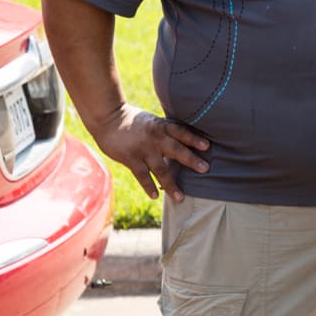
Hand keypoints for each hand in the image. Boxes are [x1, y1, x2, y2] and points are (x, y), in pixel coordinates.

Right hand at [88, 104, 209, 201]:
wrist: (108, 118)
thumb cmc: (133, 121)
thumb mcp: (153, 121)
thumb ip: (166, 131)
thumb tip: (184, 142)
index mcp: (162, 126)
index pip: (181, 132)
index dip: (194, 139)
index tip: (207, 146)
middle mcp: (155, 138)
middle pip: (176, 150)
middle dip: (191, 160)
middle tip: (205, 169)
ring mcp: (143, 149)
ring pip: (160, 169)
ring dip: (171, 184)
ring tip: (180, 197)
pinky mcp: (130, 159)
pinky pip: (142, 175)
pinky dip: (149, 186)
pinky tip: (155, 196)